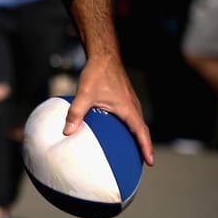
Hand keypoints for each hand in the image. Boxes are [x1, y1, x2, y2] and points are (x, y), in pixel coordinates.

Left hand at [65, 53, 154, 167]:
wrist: (103, 55)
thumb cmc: (97, 73)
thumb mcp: (85, 94)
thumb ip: (76, 113)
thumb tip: (67, 131)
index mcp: (128, 109)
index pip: (142, 132)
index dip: (146, 148)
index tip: (150, 162)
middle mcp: (133, 106)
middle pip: (142, 130)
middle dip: (143, 146)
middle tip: (140, 161)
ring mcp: (130, 101)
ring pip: (136, 123)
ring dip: (136, 136)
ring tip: (131, 149)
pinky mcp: (124, 97)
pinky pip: (130, 116)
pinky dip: (129, 126)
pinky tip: (117, 129)